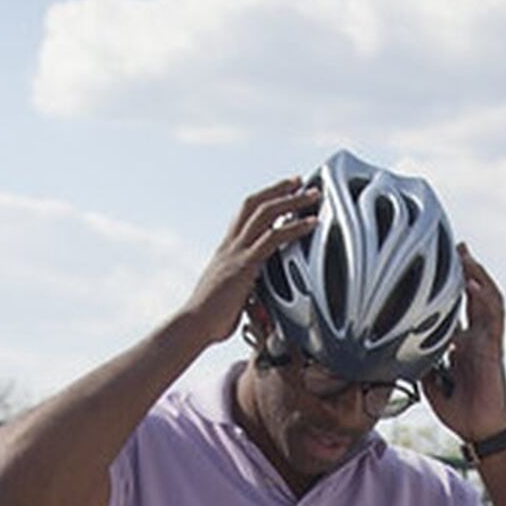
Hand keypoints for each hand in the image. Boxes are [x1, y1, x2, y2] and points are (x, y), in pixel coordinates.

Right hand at [180, 177, 320, 348]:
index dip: (263, 199)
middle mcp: (231, 245)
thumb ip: (246, 286)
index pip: (245, 214)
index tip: (280, 191)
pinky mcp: (245, 266)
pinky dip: (294, 228)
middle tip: (299, 180)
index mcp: (227, 250)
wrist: (193, 325)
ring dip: (291, 201)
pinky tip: (309, 223)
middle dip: (278, 189)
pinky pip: (272, 239)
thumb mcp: (232, 295)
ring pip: (266, 214)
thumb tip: (255, 293)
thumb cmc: (210, 318)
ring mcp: (237, 253)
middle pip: (255, 204)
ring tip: (311, 194)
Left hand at [423, 246, 505, 445]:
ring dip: (477, 274)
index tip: (435, 264)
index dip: (449, 285)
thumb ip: (417, 361)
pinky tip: (472, 281)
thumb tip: (391, 349)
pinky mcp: (494, 347)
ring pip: (486, 297)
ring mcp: (487, 339)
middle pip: (474, 293)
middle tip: (453, 245)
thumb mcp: (428, 380)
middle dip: (466, 268)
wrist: (479, 430)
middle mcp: (476, 336)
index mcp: (462, 343)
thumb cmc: (458, 410)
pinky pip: (493, 315)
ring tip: (464, 254)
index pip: (457, 306)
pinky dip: (484, 296)